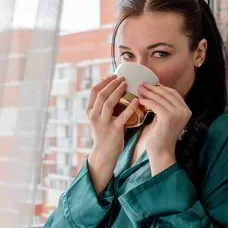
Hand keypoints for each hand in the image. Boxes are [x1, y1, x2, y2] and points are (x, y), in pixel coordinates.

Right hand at [86, 75, 138, 193]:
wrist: (105, 152)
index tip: (113, 75)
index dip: (104, 81)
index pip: (94, 91)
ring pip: (109, 103)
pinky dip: (130, 107)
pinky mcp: (114, 130)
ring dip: (118, 91)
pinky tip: (137, 100)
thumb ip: (102, 105)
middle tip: (122, 77)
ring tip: (126, 84)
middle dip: (112, 84)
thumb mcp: (99, 117)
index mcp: (90, 111)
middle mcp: (94, 116)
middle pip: (102, 94)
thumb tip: (111, 87)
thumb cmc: (105, 132)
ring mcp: (103, 123)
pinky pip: (122, 116)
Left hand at [138, 83, 191, 174]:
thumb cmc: (161, 135)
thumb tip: (155, 91)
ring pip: (160, 98)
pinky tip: (139, 100)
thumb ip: (166, 106)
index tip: (150, 85)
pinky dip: (146, 101)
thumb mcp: (166, 117)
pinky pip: (154, 105)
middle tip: (142, 84)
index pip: (173, 93)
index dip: (161, 87)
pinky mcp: (168, 117)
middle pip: (166, 93)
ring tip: (139, 89)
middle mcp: (184, 110)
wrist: (162, 151)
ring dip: (148, 93)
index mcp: (186, 110)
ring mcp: (177, 113)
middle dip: (153, 88)